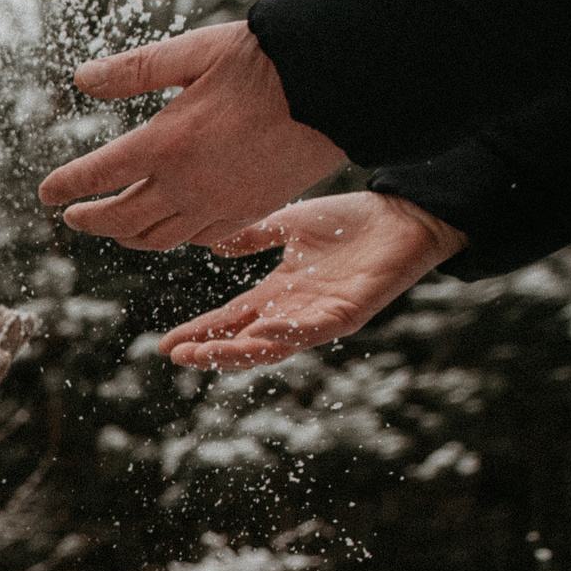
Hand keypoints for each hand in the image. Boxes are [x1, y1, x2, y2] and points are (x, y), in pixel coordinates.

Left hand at [39, 22, 347, 251]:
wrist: (337, 83)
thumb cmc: (266, 59)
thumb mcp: (193, 53)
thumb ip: (134, 69)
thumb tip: (81, 78)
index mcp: (165, 143)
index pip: (96, 175)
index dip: (66, 186)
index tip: (47, 194)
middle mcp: (186, 184)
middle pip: (121, 218)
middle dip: (90, 220)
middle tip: (73, 217)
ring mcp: (219, 203)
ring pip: (158, 237)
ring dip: (128, 235)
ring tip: (114, 227)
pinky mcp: (250, 211)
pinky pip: (199, 237)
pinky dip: (173, 236)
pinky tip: (168, 227)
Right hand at [157, 192, 467, 369]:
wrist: (404, 213)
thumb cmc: (353, 220)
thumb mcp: (290, 224)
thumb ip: (253, 236)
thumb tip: (212, 245)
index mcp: (279, 294)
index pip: (230, 321)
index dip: (199, 333)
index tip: (165, 345)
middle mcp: (296, 312)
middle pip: (244, 342)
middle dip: (210, 351)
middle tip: (178, 356)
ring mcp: (321, 316)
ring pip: (273, 347)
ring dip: (238, 353)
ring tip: (205, 354)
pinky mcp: (349, 313)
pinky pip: (313, 330)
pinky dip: (287, 333)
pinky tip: (261, 331)